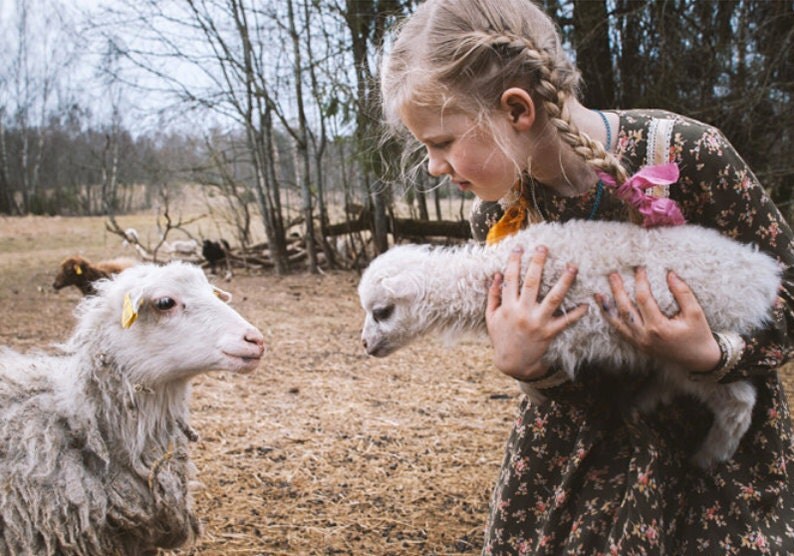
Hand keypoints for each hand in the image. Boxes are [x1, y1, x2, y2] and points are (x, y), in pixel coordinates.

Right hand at [486, 245, 588, 380]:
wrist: (512, 363)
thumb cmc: (501, 337)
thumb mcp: (491, 317)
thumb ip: (493, 296)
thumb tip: (497, 275)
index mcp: (508, 306)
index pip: (511, 279)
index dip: (514, 262)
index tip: (519, 248)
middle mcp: (523, 312)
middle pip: (532, 282)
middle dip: (538, 262)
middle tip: (544, 247)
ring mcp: (538, 322)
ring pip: (553, 298)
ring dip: (564, 281)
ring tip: (572, 267)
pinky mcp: (549, 333)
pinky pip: (566, 321)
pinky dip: (577, 313)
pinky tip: (586, 303)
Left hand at [596, 267, 720, 372]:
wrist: (698, 359)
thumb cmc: (698, 334)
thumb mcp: (695, 313)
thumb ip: (683, 293)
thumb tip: (670, 274)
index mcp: (659, 327)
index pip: (643, 299)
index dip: (640, 282)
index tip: (639, 268)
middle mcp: (644, 336)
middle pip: (625, 309)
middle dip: (617, 290)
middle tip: (612, 274)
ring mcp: (638, 342)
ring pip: (617, 323)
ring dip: (607, 307)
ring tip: (598, 293)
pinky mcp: (637, 345)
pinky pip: (620, 331)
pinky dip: (611, 319)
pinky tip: (606, 309)